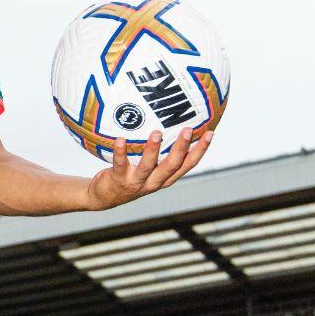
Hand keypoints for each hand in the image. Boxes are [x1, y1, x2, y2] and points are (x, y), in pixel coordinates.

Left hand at [86, 126, 211, 209]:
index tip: (210, 133)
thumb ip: (159, 149)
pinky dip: (121, 152)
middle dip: (181, 148)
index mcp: (165, 177)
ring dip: (153, 149)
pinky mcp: (119, 180)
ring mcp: (137, 182)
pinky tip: (120, 139)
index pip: (188, 164)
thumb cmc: (130, 173)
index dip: (200, 150)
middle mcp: (154, 181)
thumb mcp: (148, 165)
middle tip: (187, 129)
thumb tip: (167, 119)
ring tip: (157, 133)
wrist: (105, 196)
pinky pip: (120, 164)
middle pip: (172, 166)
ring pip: (148, 166)